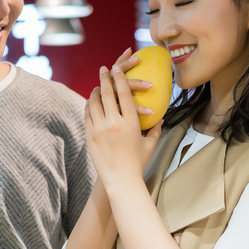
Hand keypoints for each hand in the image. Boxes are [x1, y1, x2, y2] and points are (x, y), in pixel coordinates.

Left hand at [85, 48, 162, 191]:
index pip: (124, 94)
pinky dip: (88, 106)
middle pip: (107, 94)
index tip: (117, 69)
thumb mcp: (149, 145)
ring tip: (97, 85)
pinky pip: (87, 115)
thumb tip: (161, 118)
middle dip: (105, 78)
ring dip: (95, 91)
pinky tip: (90, 102)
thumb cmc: (137, 163)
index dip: (120, 79)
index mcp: (131, 123)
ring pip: (94, 103)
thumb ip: (156, 129)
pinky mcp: (90, 136)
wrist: (120, 180)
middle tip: (104, 69)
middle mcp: (114, 123)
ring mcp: (100, 129)